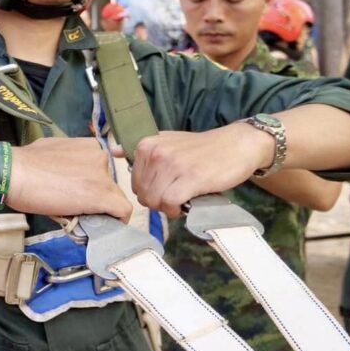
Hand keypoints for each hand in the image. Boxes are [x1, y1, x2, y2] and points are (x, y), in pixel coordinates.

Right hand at [5, 137, 132, 221]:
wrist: (14, 173)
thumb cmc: (24, 163)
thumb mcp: (52, 151)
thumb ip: (67, 161)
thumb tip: (66, 174)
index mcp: (90, 147)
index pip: (101, 170)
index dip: (91, 186)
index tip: (79, 195)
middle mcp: (100, 158)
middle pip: (109, 184)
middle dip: (96, 198)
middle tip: (77, 209)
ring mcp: (102, 176)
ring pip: (115, 198)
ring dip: (102, 210)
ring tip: (83, 219)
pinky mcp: (102, 195)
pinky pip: (122, 210)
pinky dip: (117, 220)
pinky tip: (105, 227)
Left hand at [131, 124, 273, 217]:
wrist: (236, 145)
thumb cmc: (201, 148)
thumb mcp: (168, 140)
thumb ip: (143, 149)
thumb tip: (113, 151)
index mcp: (147, 144)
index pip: (135, 183)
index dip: (150, 191)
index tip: (166, 188)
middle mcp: (156, 152)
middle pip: (144, 194)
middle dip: (158, 201)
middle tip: (176, 196)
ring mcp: (173, 165)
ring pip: (155, 200)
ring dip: (168, 207)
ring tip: (182, 199)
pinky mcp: (190, 178)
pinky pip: (170, 203)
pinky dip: (175, 210)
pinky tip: (185, 204)